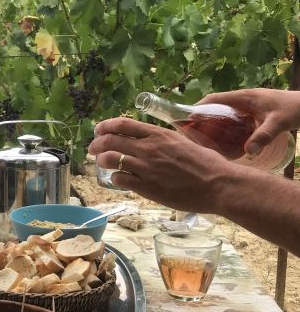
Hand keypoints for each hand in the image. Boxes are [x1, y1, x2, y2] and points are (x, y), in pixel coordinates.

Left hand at [89, 116, 238, 211]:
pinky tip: (118, 179)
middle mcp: (149, 149)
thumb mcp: (183, 142)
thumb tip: (151, 140)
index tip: (98, 129)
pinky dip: (115, 178)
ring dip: (102, 160)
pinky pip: (120, 179)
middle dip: (96, 144)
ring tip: (102, 163)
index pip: (123, 124)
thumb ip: (164, 141)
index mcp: (159, 135)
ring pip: (110, 159)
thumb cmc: (208, 164)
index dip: (105, 126)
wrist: (219, 184)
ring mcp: (146, 168)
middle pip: (110, 140)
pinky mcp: (147, 187)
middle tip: (93, 148)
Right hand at [198, 89, 299, 155]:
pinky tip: (226, 141)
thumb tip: (247, 152)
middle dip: (202, 118)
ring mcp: (249, 106)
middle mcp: (244, 100)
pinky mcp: (255, 113)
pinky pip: (234, 119)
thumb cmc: (295, 109)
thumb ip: (263, 136)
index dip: (198, 107)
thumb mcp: (278, 123)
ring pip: (224, 113)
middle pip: (216, 106)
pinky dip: (226, 128)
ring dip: (214, 124)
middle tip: (193, 134)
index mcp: (244, 97)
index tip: (187, 120)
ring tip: (205, 140)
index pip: (214, 98)